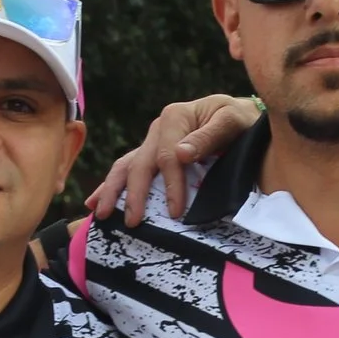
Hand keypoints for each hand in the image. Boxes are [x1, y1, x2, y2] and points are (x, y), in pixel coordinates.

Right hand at [85, 95, 262, 225]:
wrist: (242, 116)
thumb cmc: (240, 119)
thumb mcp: (232, 121)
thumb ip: (209, 136)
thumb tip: (182, 154)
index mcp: (175, 117)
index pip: (167, 156)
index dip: (171, 185)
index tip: (176, 212)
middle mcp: (158, 128)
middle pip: (139, 163)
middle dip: (133, 193)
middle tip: (131, 221)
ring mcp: (152, 141)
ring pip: (126, 165)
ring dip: (111, 190)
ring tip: (99, 213)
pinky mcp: (152, 153)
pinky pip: (128, 169)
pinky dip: (112, 186)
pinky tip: (96, 201)